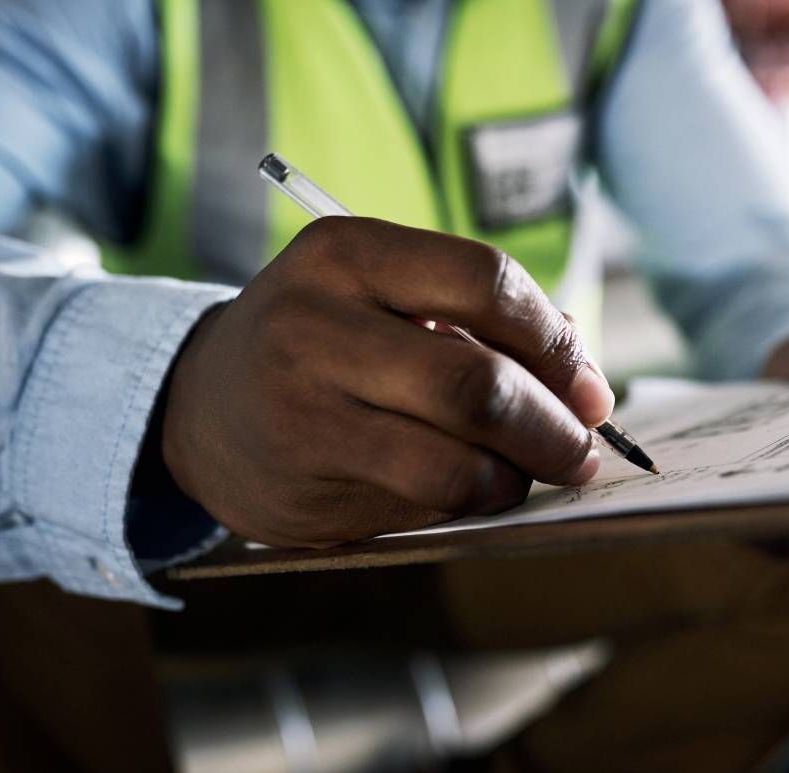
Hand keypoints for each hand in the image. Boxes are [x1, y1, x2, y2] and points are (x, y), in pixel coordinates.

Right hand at [160, 217, 613, 547]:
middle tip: (582, 448)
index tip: (589, 386)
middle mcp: (315, 325)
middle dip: (553, 426)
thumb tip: (586, 383)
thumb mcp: (382, 294)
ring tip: (533, 473)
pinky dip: (472, 501)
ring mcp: (303, 411)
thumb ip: (480, 322)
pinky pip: (421, 504)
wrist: (199, 402)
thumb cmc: (324, 340)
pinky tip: (478, 490)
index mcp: (347, 253)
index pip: (487, 281)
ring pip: (454, 461)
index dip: (556, 342)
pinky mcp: (301, 485)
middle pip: (477, 383)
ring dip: (519, 476)